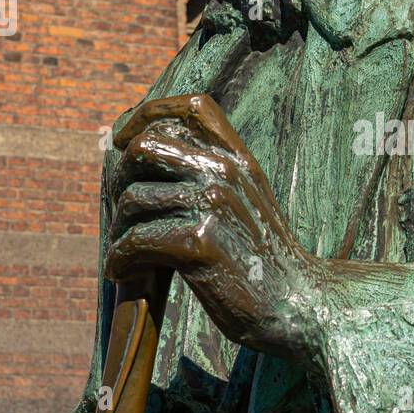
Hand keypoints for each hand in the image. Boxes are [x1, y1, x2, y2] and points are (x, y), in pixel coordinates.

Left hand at [105, 94, 322, 362]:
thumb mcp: (248, 202)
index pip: (191, 107)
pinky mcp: (200, 243)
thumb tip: (143, 154)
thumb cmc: (261, 260)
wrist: (295, 305)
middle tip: (121, 218)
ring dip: (118, 232)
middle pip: (144, 148)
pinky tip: (125, 274)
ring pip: (132, 199)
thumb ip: (211, 174)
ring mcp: (214, 205)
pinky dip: (120, 260)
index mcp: (239, 159)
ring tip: (126, 256)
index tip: (123, 141)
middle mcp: (227, 172)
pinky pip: (135, 240)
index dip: (147, 114)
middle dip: (120, 182)